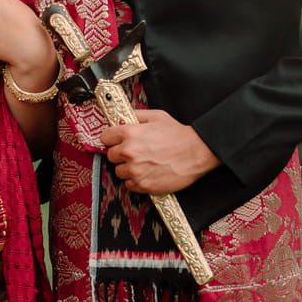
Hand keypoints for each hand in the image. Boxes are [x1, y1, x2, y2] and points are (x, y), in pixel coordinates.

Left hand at [100, 109, 220, 194]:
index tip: (116, 141)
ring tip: (144, 163)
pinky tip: (147, 173)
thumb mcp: (157, 116)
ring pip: (119, 172)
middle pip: (111, 156)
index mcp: (130, 133)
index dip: (112, 139)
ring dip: (128, 169)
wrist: (197, 152)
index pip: (105, 138)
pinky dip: (136, 181)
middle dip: (121, 154)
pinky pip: (130, 185)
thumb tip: (124, 118)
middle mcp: (129, 152)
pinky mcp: (143, 185)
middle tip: (135, 153)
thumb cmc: (180, 135)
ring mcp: (135, 170)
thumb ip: (137, 116)